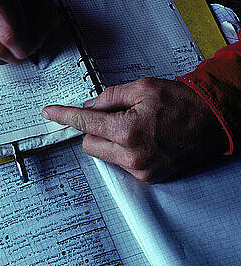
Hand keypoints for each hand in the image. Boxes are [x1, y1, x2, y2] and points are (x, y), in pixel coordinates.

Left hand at [42, 78, 228, 182]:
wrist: (214, 122)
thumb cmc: (185, 103)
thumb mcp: (144, 88)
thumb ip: (111, 97)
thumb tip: (89, 106)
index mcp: (128, 130)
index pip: (85, 124)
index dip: (65, 116)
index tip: (50, 113)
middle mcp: (132, 155)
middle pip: (89, 144)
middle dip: (94, 129)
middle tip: (114, 115)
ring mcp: (141, 170)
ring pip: (105, 155)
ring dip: (111, 141)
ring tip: (137, 127)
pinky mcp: (149, 177)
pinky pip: (122, 164)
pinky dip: (125, 151)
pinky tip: (145, 139)